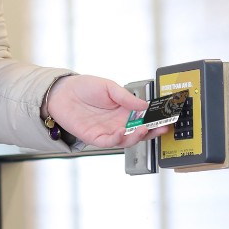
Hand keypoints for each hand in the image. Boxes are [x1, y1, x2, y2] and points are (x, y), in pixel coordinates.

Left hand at [46, 74, 168, 148]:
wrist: (61, 92)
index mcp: (124, 110)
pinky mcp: (96, 137)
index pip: (144, 118)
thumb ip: (126, 97)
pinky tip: (122, 132)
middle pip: (140, 131)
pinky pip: (110, 142)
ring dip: (137, 136)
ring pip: (127, 139)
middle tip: (161, 127)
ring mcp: (108, 131)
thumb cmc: (84, 87)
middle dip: (152, 131)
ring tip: (143, 129)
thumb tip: (144, 104)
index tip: (166, 118)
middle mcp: (118, 122)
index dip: (155, 119)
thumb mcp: (108, 86)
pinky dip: (117, 139)